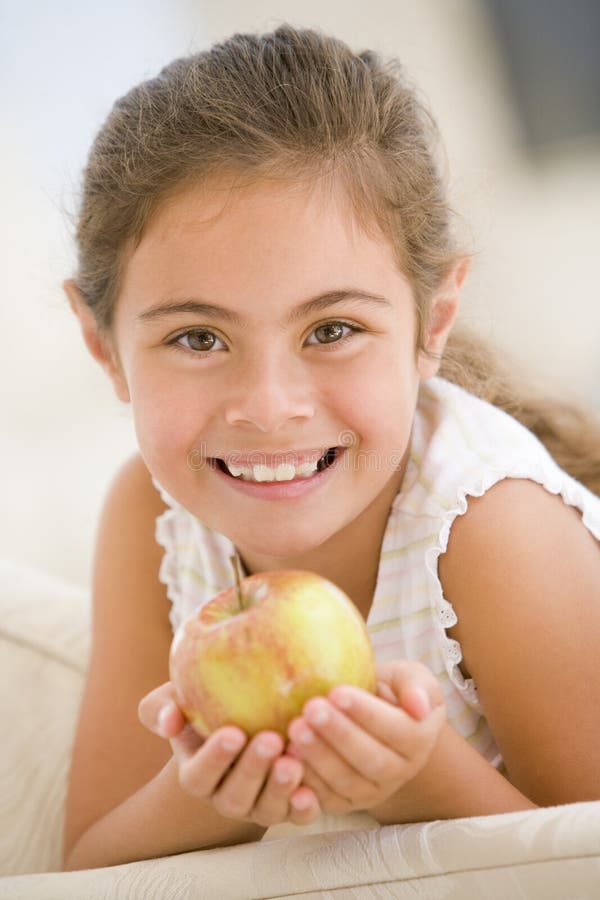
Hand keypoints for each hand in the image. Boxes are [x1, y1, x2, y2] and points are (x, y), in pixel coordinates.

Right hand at [138, 681, 321, 827]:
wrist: (248, 719)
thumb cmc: (209, 704)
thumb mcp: (179, 699)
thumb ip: (162, 707)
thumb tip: (168, 720)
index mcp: (197, 775)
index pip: (199, 775)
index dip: (214, 758)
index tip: (232, 732)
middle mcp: (226, 797)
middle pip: (234, 796)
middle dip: (252, 770)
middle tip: (270, 740)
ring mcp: (258, 806)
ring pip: (266, 809)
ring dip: (279, 788)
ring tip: (293, 761)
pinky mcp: (289, 808)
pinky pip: (296, 815)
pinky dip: (304, 807)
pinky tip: (311, 789)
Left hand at [286, 660, 445, 814]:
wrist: (371, 717)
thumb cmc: (390, 689)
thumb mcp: (409, 677)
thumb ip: (416, 685)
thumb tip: (418, 706)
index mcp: (420, 739)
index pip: (397, 730)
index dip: (367, 713)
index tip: (337, 692)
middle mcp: (400, 771)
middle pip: (371, 760)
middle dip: (338, 735)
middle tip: (310, 709)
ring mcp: (373, 791)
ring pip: (346, 782)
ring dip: (319, 757)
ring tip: (295, 729)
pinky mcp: (346, 802)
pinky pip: (326, 798)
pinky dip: (306, 780)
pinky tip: (286, 756)